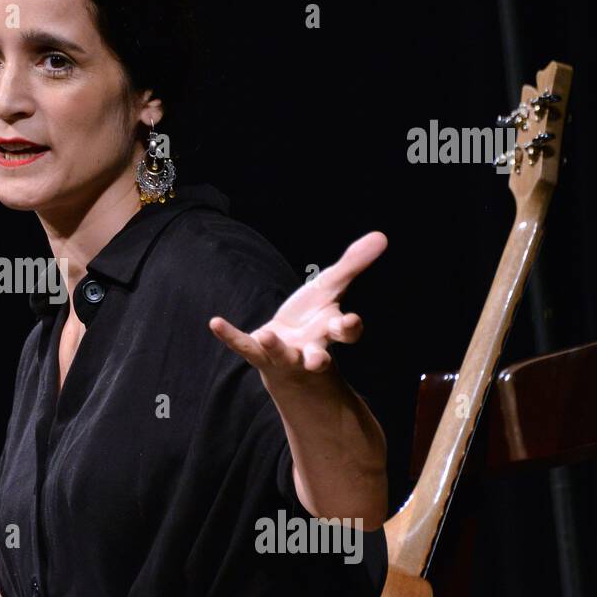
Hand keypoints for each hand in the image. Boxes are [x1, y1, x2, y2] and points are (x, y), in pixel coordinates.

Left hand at [208, 232, 386, 382]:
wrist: (287, 353)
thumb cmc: (312, 318)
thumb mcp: (331, 288)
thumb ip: (352, 264)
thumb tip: (382, 235)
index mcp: (330, 331)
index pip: (346, 333)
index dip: (348, 328)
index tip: (349, 322)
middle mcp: (310, 348)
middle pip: (318, 357)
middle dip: (318, 359)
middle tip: (318, 361)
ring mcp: (283, 354)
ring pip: (281, 355)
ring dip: (275, 347)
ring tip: (268, 336)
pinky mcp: (258, 352)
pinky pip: (243, 345)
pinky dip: (229, 335)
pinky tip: (215, 322)